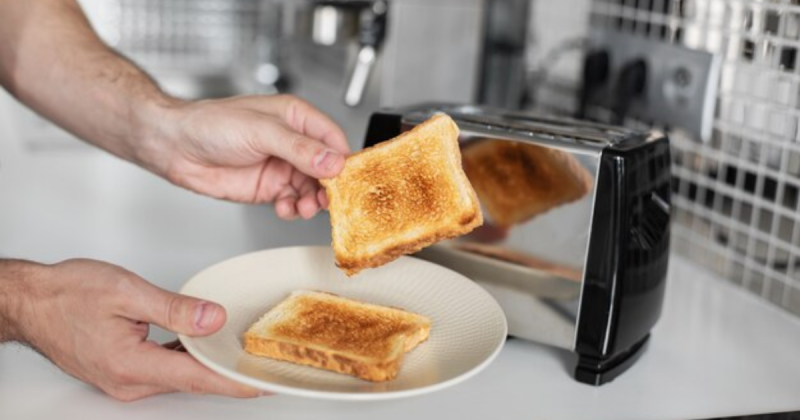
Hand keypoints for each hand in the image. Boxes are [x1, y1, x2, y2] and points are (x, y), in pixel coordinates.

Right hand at [13, 259, 260, 400]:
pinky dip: (187, 358)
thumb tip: (213, 319)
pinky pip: (165, 368)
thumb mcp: (126, 291)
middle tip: (266, 363)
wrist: (29, 301)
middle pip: (193, 380)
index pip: (197, 377)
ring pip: (180, 375)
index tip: (264, 382)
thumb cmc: (67, 293)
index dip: (235, 381)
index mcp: (131, 364)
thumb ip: (174, 309)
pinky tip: (203, 345)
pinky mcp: (123, 371)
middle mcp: (129, 381)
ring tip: (244, 354)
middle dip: (229, 373)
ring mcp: (125, 379)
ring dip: (209, 364)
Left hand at [138, 94, 349, 219]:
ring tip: (303, 207)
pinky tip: (286, 209)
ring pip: (312, 189)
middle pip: (327, 169)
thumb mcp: (260, 131)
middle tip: (326, 201)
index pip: (333, 139)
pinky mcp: (270, 188)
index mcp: (296, 118)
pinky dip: (294, 209)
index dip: (343, 161)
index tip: (346, 180)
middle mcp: (293, 143)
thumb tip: (331, 161)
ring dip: (312, 202)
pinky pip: (294, 202)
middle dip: (329, 187)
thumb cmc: (210, 125)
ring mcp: (282, 166)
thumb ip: (298, 148)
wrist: (175, 147)